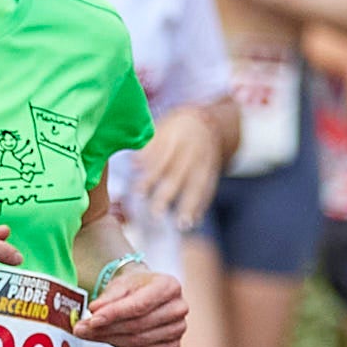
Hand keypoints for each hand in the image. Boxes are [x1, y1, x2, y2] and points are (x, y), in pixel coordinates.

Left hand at [77, 264, 189, 346]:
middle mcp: (178, 307)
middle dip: (107, 329)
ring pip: (138, 341)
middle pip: (138, 325)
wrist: (144, 292)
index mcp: (170, 286)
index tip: (93, 319)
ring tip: (90, 334)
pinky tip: (110, 339)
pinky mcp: (172, 345)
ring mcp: (178, 328)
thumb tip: (95, 310)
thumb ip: (108, 298)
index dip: (115, 314)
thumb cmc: (134, 287)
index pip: (140, 305)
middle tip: (82, 329)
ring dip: (110, 339)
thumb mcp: (119, 284)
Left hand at [132, 108, 225, 224]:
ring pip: (196, 184)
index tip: (137, 192)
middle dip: (166, 195)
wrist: (207, 122)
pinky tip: (195, 219)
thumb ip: (145, 148)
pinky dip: (202, 205)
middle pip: (177, 173)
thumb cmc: (172, 131)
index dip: (149, 175)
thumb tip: (133, 165)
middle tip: (155, 214)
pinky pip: (209, 188)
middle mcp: (191, 147)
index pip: (160, 157)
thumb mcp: (159, 130)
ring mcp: (204, 159)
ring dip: (189, 205)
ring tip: (182, 224)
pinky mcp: (213, 170)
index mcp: (174, 134)